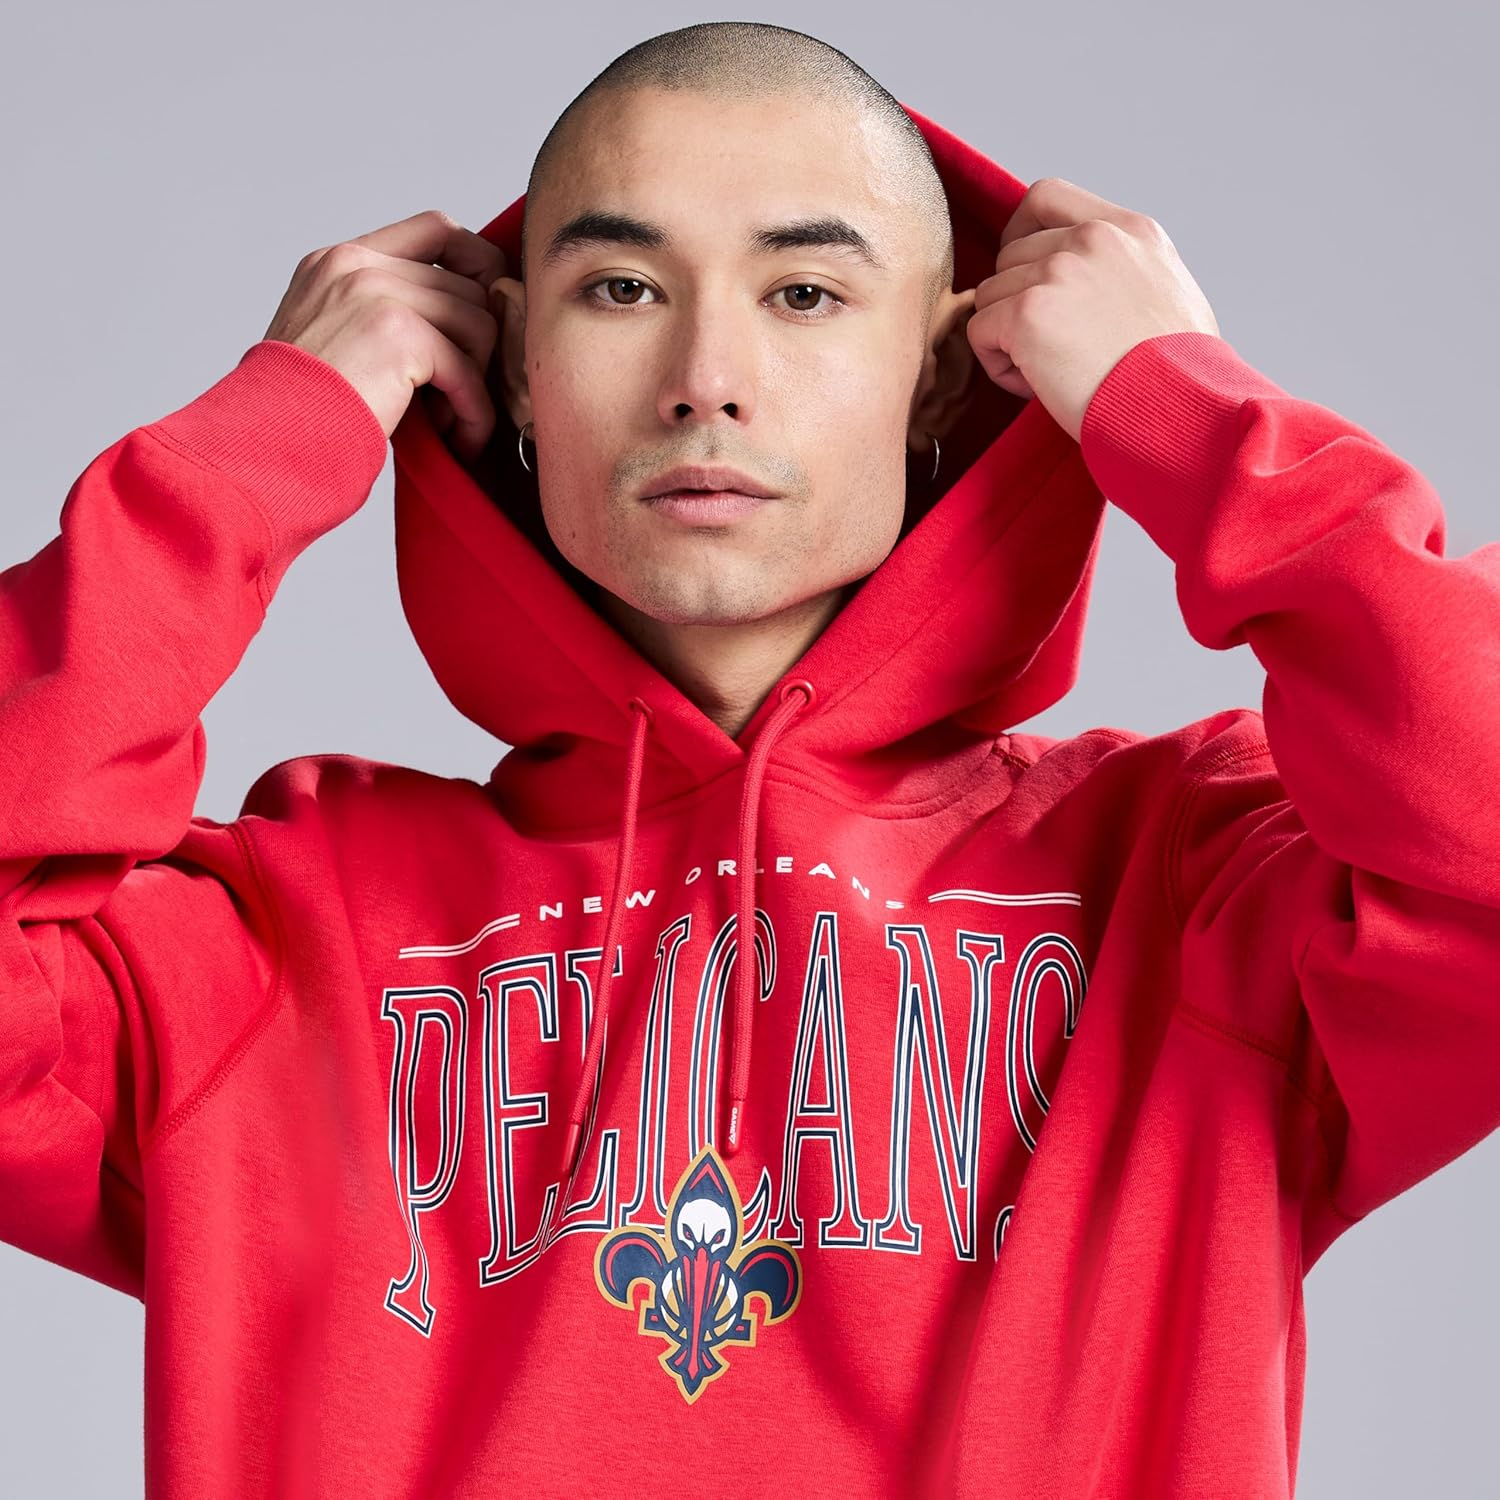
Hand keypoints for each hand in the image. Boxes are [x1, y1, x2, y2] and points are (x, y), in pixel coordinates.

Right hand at [263, 209, 507, 462]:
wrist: (265, 444)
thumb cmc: (300, 412)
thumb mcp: (334, 342)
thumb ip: (384, 314)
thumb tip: (472, 317)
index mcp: (338, 261)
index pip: (436, 229)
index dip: (479, 267)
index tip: (487, 317)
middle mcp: (355, 265)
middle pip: (468, 286)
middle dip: (477, 350)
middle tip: (458, 400)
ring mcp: (375, 293)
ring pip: (479, 324)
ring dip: (477, 384)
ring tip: (453, 424)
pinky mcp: (399, 333)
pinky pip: (468, 370)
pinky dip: (475, 413)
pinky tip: (460, 441)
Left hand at [965, 178, 1219, 442]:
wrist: (1180, 410)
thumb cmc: (1179, 375)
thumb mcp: (1168, 293)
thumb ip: (1122, 270)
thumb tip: (1087, 288)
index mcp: (1130, 229)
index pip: (1046, 197)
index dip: (1020, 234)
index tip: (1023, 275)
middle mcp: (1093, 239)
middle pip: (1009, 256)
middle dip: (1017, 304)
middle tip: (1053, 352)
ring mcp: (1058, 271)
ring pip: (990, 296)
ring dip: (1008, 340)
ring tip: (1052, 374)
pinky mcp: (1028, 313)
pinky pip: (979, 332)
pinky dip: (998, 367)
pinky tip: (1038, 388)